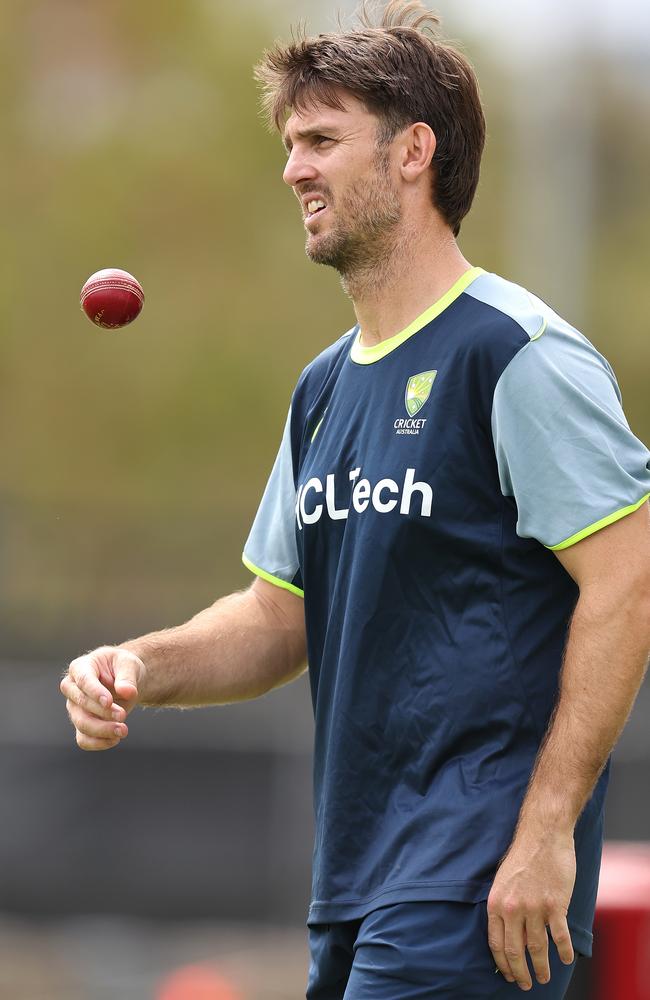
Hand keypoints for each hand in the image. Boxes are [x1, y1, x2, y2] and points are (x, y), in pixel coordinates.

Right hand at [60, 646, 144, 750]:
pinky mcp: (81, 724)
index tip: (109, 702)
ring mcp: (74, 708)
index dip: (95, 692)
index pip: (83, 680)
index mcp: (80, 667)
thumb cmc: (122, 667)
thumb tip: (127, 691)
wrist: (123, 680)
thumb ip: (127, 677)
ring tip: (123, 730)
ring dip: (102, 730)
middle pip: (81, 703)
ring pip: (81, 723)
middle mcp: (72, 688)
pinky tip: (115, 739)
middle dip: (102, 712)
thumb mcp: (128, 664)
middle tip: (123, 715)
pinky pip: (83, 739)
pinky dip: (98, 743)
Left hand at [487, 831, 575, 990]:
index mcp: (496, 903)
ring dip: (541, 968)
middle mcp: (513, 908)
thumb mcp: (503, 882)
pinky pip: (560, 937)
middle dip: (520, 973)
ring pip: (537, 949)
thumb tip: (510, 937)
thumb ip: (504, 909)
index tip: (508, 975)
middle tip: (525, 985)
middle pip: (515, 951)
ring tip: (544, 979)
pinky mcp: (555, 904)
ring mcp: (535, 907)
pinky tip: (566, 959)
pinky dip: (564, 952)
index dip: (503, 964)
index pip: (496, 943)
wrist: (542, 835)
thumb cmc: (522, 857)